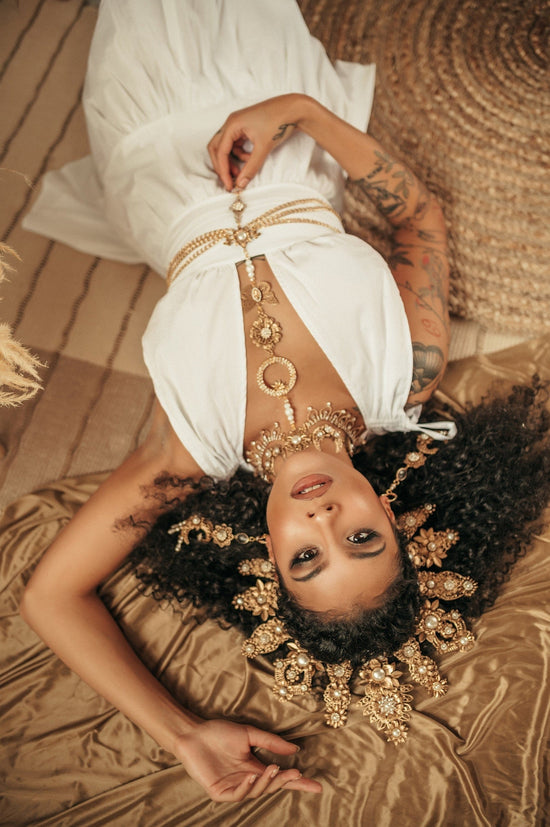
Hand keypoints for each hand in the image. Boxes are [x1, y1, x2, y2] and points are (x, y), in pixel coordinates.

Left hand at [174, 718, 321, 801]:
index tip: (317, 786)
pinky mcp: (219, 792)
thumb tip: (295, 749)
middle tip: (297, 775)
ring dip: (267, 781)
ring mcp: (233, 787)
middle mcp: (246, 780)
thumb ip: (270, 742)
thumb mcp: (249, 734)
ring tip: (274, 768)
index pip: (280, 778)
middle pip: (272, 786)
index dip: (298, 783)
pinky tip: (251, 775)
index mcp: (254, 767)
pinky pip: (238, 793)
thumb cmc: (218, 732)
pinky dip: (247, 787)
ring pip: (257, 791)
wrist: (193, 733)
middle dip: (286, 782)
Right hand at [207, 94, 306, 190]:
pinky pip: (235, 144)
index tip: (229, 184)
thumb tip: (241, 183)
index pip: (220, 151)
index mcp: (232, 124)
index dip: (223, 170)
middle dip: (223, 165)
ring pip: (226, 146)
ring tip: (242, 170)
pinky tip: (250, 158)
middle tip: (231, 179)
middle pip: (217, 147)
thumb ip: (251, 167)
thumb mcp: (263, 148)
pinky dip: (240, 154)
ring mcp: (238, 124)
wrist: (294, 109)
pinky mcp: (245, 127)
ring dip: (232, 160)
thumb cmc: (279, 122)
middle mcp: (232, 122)